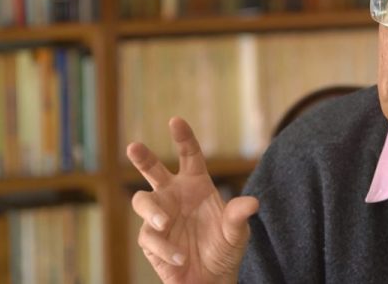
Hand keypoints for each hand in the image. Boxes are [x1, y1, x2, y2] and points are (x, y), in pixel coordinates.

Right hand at [127, 117, 258, 283]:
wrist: (211, 280)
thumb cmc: (224, 249)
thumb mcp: (237, 233)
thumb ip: (239, 216)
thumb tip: (253, 203)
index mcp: (196, 184)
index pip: (190, 156)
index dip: (183, 138)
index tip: (176, 121)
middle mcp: (174, 195)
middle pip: (153, 170)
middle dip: (143, 158)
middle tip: (134, 146)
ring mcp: (159, 216)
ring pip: (142, 201)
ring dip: (153, 212)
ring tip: (164, 222)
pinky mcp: (150, 239)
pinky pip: (151, 237)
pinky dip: (166, 248)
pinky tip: (181, 257)